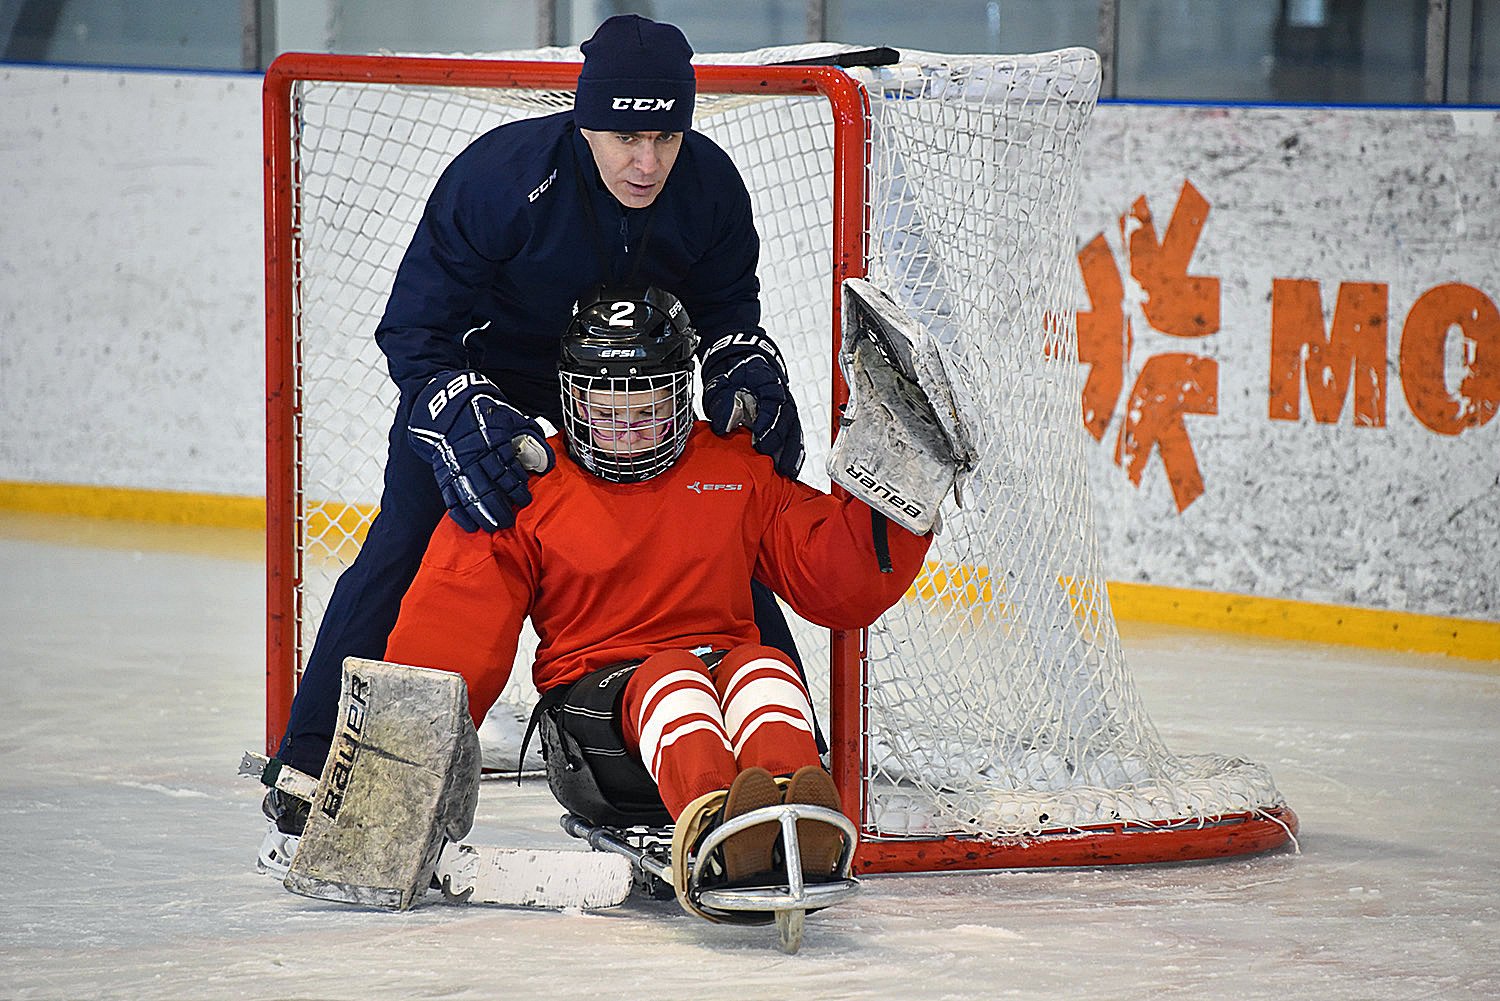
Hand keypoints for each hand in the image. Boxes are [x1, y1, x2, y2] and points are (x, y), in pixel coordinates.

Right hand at [407, 371, 554, 531]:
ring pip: (470, 496)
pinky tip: (471, 526)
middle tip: (509, 520)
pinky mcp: (444, 474)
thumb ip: (530, 438)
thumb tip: (546, 462)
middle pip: (488, 488)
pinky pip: (451, 498)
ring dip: (482, 514)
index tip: (524, 499)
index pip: (505, 470)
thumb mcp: (511, 418)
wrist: (447, 406)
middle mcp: (473, 456)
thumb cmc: (484, 413)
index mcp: (491, 441)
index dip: (516, 487)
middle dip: (500, 507)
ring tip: (494, 526)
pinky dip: (460, 514)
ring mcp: (456, 466)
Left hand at [700, 331, 804, 476]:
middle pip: (789, 420)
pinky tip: (789, 469)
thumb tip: (724, 426)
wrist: (741, 364)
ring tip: (787, 472)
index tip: (759, 440)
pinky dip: (793, 454)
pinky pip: (794, 437)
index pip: (772, 403)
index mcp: (766, 382)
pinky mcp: (786, 422)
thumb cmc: (732, 376)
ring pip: (795, 430)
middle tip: (775, 463)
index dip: (768, 424)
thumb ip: (723, 403)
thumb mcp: (721, 384)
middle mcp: (781, 396)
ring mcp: (786, 409)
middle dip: (782, 443)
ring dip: (792, 452)